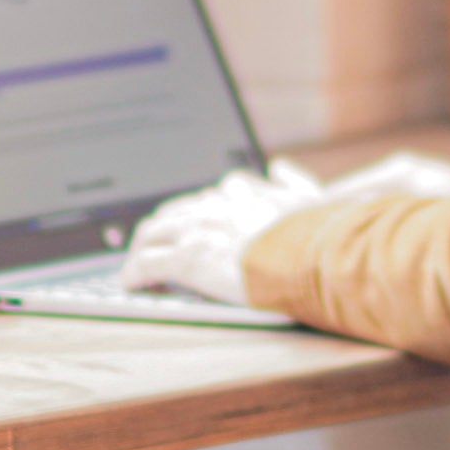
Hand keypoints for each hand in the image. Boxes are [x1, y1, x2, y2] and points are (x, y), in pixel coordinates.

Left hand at [121, 159, 327, 305]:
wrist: (315, 252)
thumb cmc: (319, 235)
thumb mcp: (312, 200)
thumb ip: (292, 181)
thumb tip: (277, 166)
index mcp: (244, 194)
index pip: (211, 196)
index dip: (199, 212)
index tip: (197, 223)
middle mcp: (216, 206)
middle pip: (175, 211)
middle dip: (164, 228)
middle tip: (157, 246)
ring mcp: (199, 230)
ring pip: (152, 232)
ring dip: (142, 249)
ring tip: (137, 266)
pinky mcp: (187, 258)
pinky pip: (147, 264)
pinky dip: (134, 273)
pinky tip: (130, 283)